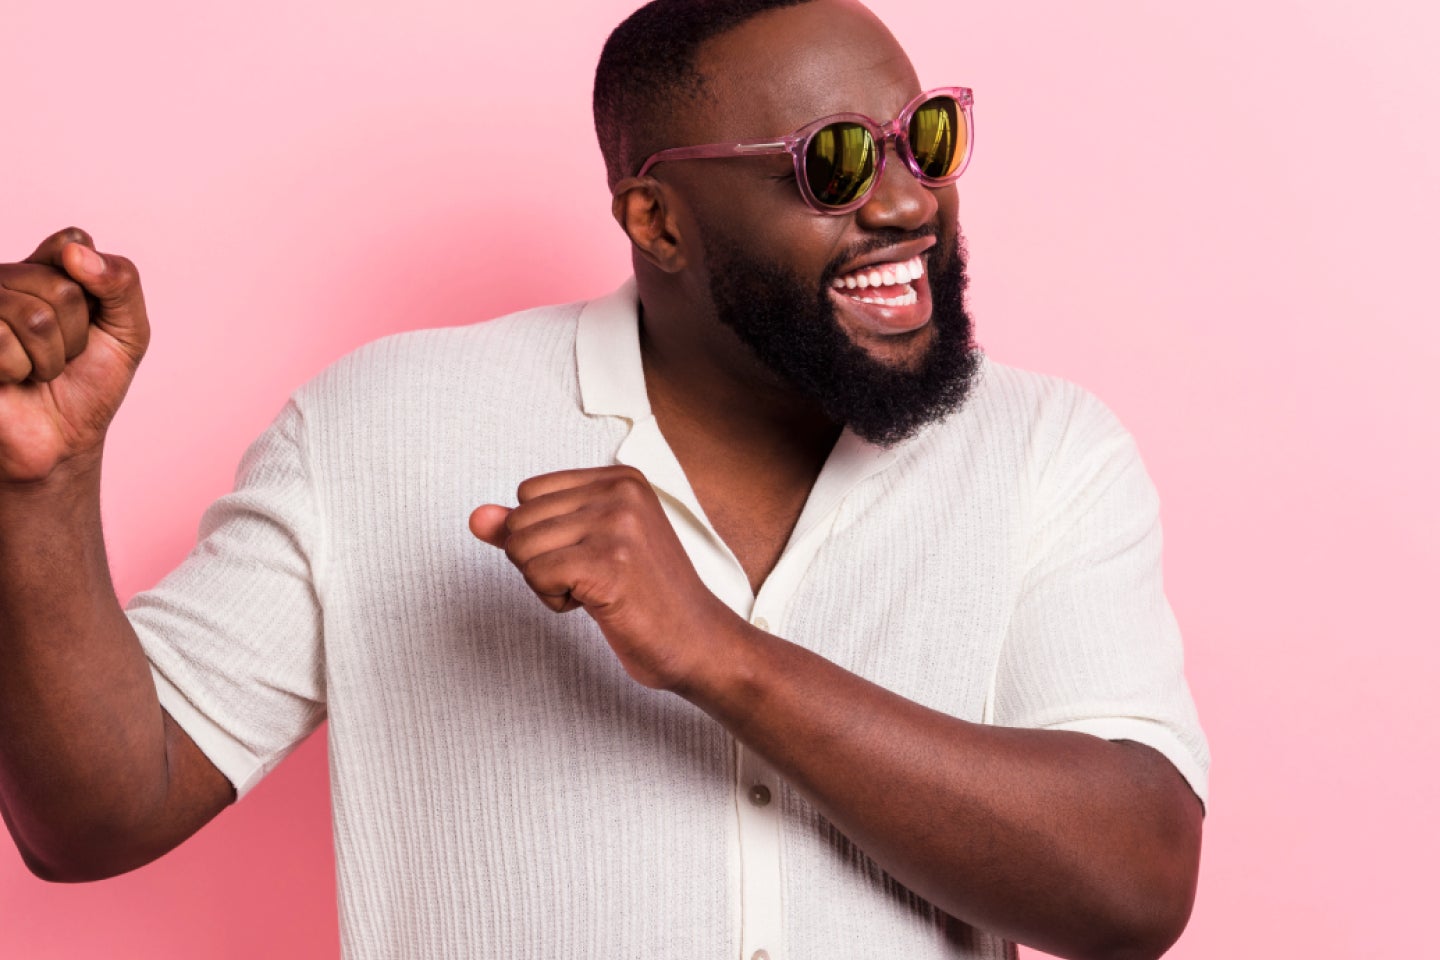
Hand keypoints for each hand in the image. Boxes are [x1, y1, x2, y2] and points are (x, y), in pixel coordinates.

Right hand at [0, 228, 150, 482]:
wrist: (64, 438)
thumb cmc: (92, 382)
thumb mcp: (129, 331)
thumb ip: (122, 283)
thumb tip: (76, 253)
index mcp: (46, 267)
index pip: (73, 243)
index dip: (96, 287)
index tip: (93, 317)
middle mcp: (7, 279)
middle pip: (62, 288)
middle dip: (77, 335)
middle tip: (65, 356)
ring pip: (33, 317)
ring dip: (51, 357)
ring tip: (40, 369)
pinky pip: (1, 342)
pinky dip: (21, 370)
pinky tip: (13, 378)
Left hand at [469, 465, 738, 689]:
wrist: (698, 641)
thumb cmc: (645, 598)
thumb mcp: (587, 548)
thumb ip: (530, 528)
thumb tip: (477, 518)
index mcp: (620, 478)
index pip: (529, 492)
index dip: (543, 535)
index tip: (590, 556)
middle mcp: (619, 492)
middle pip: (519, 519)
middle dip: (540, 560)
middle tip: (594, 579)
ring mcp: (616, 526)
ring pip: (520, 548)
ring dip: (547, 582)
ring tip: (597, 591)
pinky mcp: (608, 564)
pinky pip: (536, 576)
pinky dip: (554, 600)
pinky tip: (596, 604)